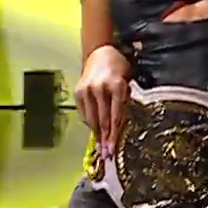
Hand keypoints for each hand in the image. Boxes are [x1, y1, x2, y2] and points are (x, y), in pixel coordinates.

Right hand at [73, 45, 131, 159]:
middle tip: (106, 155)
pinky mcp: (78, 91)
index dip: (114, 135)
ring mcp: (87, 90)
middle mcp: (101, 89)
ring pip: (91, 118)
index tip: (113, 150)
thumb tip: (121, 126)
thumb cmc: (120, 68)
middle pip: (103, 120)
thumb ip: (126, 102)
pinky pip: (83, 112)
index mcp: (117, 87)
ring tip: (99, 149)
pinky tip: (94, 131)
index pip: (116, 116)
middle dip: (105, 139)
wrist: (101, 52)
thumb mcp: (129, 83)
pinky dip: (88, 122)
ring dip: (95, 135)